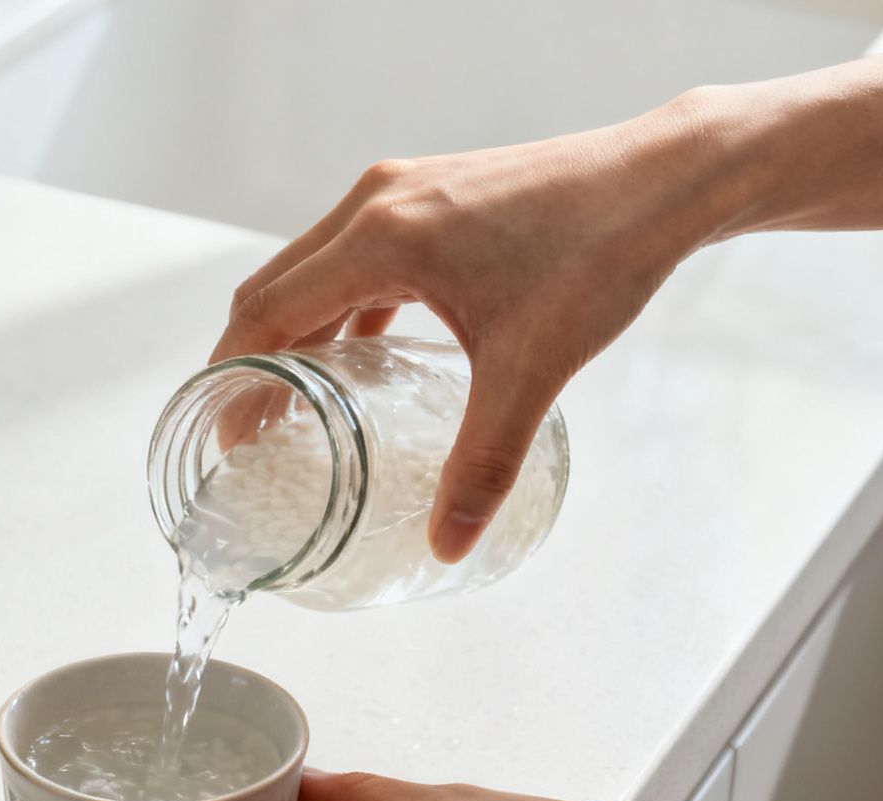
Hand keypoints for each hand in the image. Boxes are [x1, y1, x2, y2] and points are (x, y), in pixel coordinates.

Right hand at [209, 97, 732, 561]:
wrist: (662, 178)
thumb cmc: (599, 251)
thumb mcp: (531, 368)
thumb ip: (484, 461)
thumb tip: (449, 540)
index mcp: (380, 238)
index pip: (267, 311)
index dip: (232, 376)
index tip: (221, 431)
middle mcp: (375, 203)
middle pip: (274, 287)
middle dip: (247, 359)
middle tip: (242, 428)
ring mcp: (401, 193)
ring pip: (313, 270)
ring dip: (292, 332)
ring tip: (287, 399)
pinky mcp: (429, 197)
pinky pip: (356, 259)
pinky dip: (339, 308)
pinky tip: (355, 359)